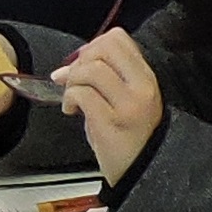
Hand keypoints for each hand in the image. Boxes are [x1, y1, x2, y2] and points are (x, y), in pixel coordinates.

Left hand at [53, 29, 163, 178]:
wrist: (141, 173)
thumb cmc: (128, 136)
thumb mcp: (125, 100)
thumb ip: (104, 78)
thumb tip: (65, 67)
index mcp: (145, 78)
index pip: (118, 38)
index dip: (93, 46)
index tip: (84, 64)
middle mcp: (141, 88)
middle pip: (104, 48)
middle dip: (81, 61)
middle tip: (75, 81)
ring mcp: (128, 105)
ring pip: (91, 70)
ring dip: (72, 82)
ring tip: (72, 99)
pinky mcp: (111, 122)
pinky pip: (82, 94)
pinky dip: (69, 99)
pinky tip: (71, 111)